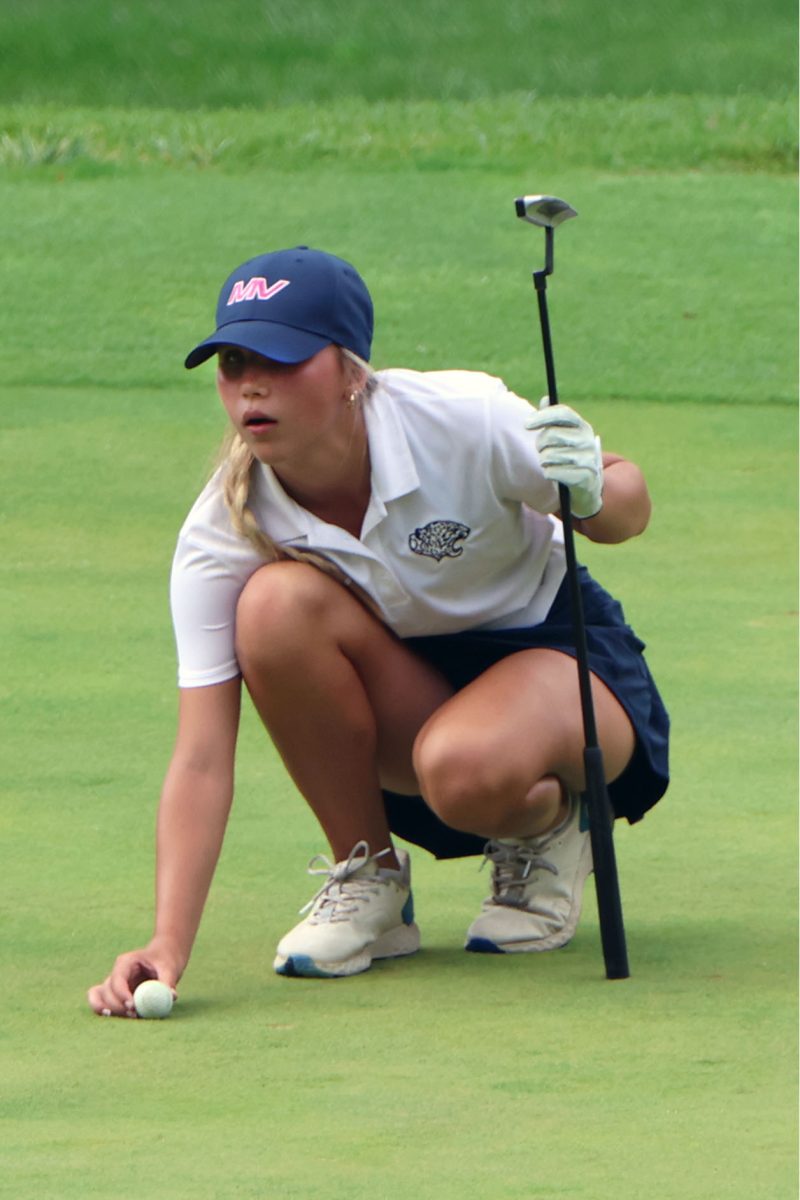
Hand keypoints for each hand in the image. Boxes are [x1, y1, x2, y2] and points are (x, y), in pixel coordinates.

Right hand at [87, 941, 181, 1018]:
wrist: (164, 958)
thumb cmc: (165, 959)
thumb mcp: (169, 967)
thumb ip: (168, 982)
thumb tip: (171, 996)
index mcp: (126, 962)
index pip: (118, 980)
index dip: (122, 994)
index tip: (133, 1007)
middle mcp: (116, 973)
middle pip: (107, 991)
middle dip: (118, 1006)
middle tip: (135, 1015)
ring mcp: (113, 984)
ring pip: (100, 998)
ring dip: (110, 1010)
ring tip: (126, 1017)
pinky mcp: (115, 995)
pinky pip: (100, 1003)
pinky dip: (103, 1012)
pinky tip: (114, 1018)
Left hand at [525, 399, 603, 518]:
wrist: (587, 486)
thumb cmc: (569, 457)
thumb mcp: (563, 436)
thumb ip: (553, 419)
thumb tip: (545, 399)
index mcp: (582, 426)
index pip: (563, 412)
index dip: (543, 416)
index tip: (526, 424)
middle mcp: (588, 440)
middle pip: (552, 434)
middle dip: (540, 444)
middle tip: (542, 450)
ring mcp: (589, 458)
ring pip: (549, 455)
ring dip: (544, 461)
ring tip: (551, 464)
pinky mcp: (585, 477)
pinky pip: (553, 472)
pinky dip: (548, 474)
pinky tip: (554, 474)